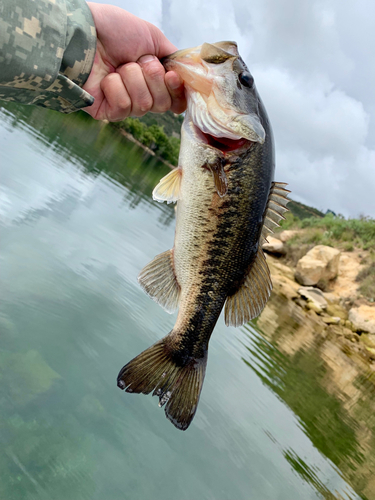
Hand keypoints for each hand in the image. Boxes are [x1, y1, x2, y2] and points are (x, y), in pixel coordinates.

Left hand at [83, 3, 185, 120]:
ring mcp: (124, 105)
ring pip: (144, 104)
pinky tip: (105, 78)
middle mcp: (140, 94)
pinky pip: (124, 106)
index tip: (171, 76)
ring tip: (118, 66)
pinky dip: (116, 87)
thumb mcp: (152, 37)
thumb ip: (174, 58)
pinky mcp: (107, 112)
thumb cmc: (114, 31)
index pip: (175, 100)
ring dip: (132, 78)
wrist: (84, 31)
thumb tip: (190, 74)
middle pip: (162, 104)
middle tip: (137, 61)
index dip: (176, 91)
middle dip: (152, 78)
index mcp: (153, 80)